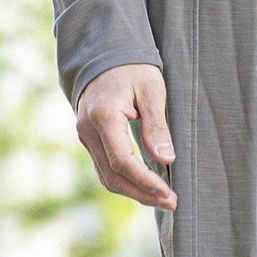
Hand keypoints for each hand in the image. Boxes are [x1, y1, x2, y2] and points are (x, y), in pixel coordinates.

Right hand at [75, 64, 178, 210]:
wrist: (105, 54)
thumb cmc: (133, 68)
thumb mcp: (152, 89)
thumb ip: (157, 125)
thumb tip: (167, 160)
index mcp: (103, 116)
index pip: (123, 161)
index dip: (146, 182)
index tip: (169, 193)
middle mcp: (88, 130)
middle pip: (112, 176)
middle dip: (142, 194)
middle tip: (172, 202)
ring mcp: (85, 136)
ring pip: (106, 176)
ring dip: (134, 192)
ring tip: (162, 199)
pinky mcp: (89, 139)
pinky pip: (104, 167)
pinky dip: (124, 181)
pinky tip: (145, 186)